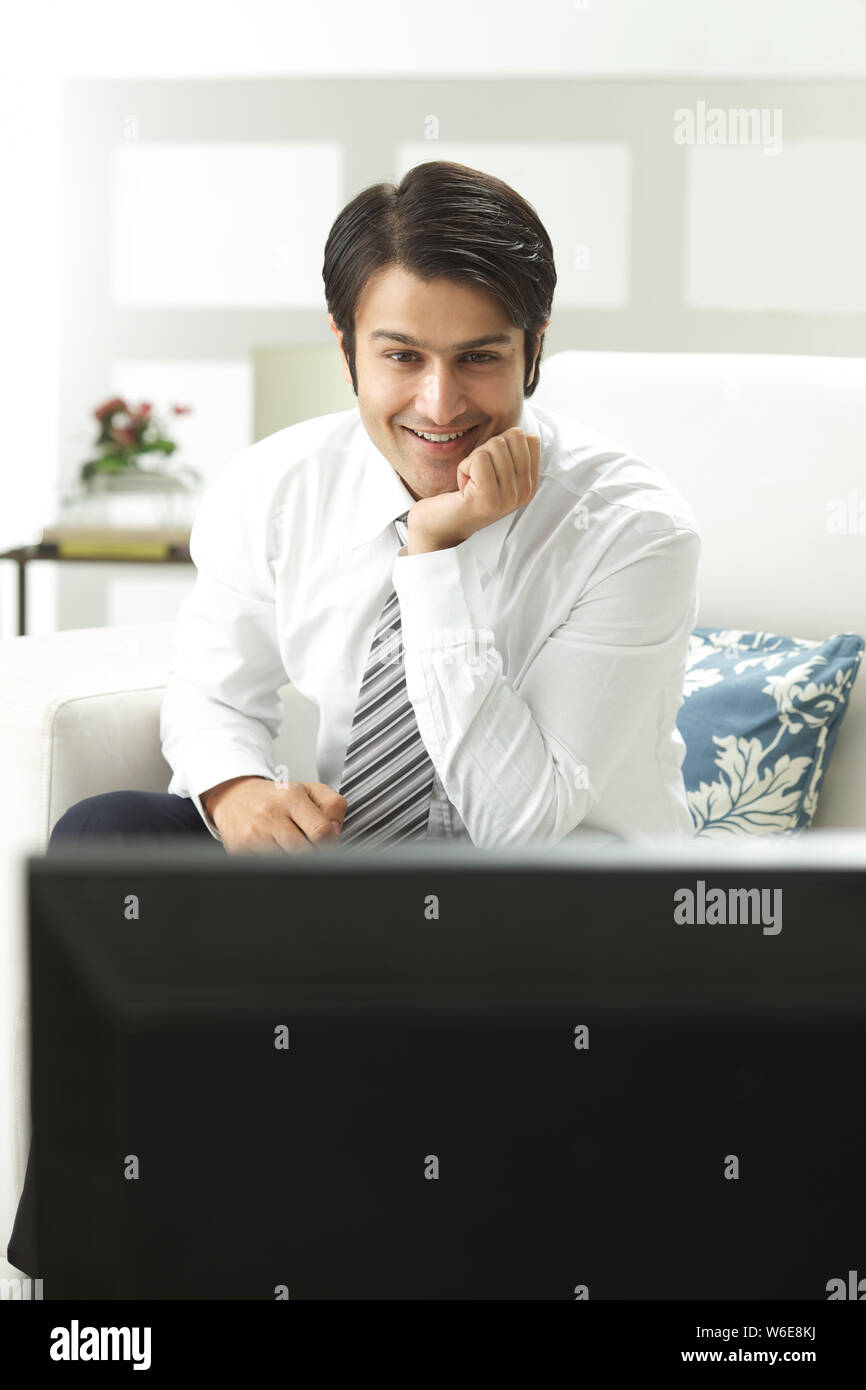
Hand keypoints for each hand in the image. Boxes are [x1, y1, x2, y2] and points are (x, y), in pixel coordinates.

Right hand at [200, 776, 346, 854]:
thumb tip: (336, 830)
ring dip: (295, 861)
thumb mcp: (308, 790)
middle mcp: (271, 816)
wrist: (234, 797)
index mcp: (292, 798)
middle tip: (313, 849)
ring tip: (293, 849)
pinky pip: (268, 868)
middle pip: (304, 852)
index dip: (331, 843)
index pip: (320, 831)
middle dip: (314, 855)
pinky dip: (276, 865)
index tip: (330, 844)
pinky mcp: (240, 851)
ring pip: (286, 863)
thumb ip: (332, 805)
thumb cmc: (275, 797)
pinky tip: (276, 852)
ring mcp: (254, 835)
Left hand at [406, 427, 540, 552]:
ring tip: (470, 483)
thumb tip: (520, 432)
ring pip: (495, 446)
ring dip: (473, 460)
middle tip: (477, 475)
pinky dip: (463, 467)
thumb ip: (511, 453)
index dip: (501, 443)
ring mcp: (508, 497)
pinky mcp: (488, 498)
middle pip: (512, 438)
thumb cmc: (464, 494)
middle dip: (486, 449)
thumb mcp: (496, 473)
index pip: (528, 438)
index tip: (489, 468)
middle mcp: (525, 493)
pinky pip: (479, 458)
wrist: (440, 527)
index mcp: (530, 484)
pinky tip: (463, 487)